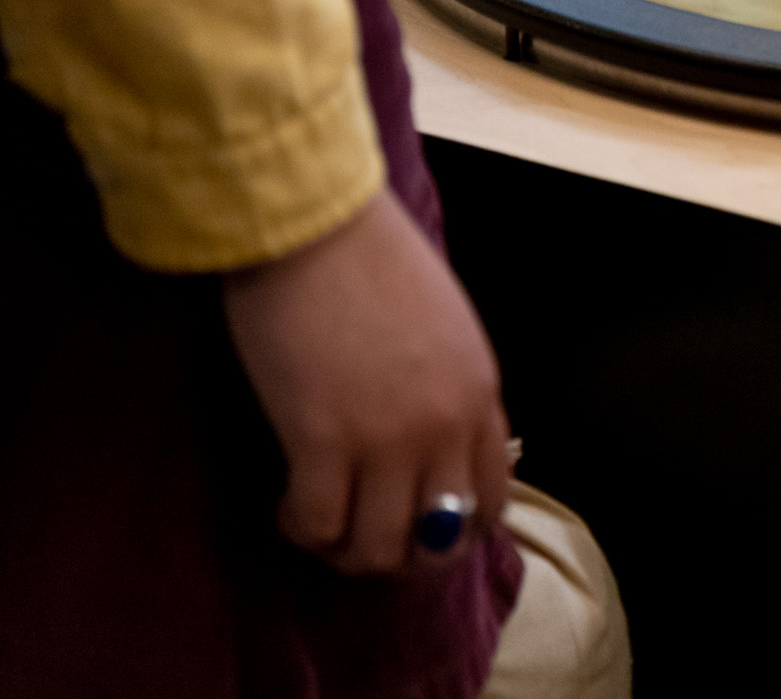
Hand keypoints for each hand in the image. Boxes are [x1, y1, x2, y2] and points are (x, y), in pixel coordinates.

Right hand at [221, 191, 510, 574]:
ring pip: (378, 548)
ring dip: (345, 550)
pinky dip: (301, 528)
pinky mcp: (322, 439)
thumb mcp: (446, 331)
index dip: (453, 533)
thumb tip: (430, 446)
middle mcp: (445, 427)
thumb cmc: (375, 263)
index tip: (414, 528)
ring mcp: (387, 438)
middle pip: (437, 540)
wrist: (319, 226)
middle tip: (358, 534)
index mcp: (480, 397)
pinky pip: (319, 525)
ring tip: (320, 521)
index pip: (492, 500)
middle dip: (398, 553)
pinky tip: (288, 502)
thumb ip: (449, 390)